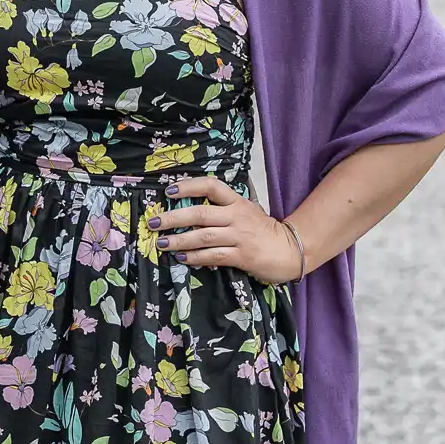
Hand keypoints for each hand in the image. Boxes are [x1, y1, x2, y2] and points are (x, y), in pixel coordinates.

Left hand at [152, 177, 302, 283]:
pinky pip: (213, 255)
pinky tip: (181, 257)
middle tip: (152, 222)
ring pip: (203, 236)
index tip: (169, 190)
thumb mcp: (247, 212)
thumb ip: (223, 210)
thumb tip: (189, 212)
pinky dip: (195, 257)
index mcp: (237, 202)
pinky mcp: (242, 256)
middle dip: (172, 217)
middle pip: (200, 213)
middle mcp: (237, 216)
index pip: (212, 186)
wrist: (292, 251)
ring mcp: (239, 236)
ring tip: (161, 242)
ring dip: (178, 240)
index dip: (189, 186)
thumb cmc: (264, 231)